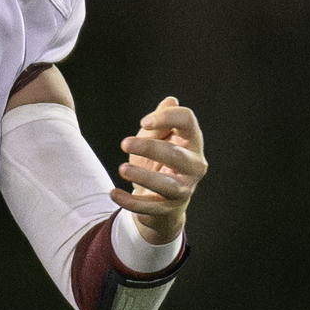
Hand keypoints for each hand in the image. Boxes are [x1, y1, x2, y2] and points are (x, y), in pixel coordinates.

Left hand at [113, 96, 206, 243]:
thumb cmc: (158, 161)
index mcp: (192, 141)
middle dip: (150, 147)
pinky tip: (114, 193)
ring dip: (143, 176)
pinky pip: (149, 207)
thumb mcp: (156, 139)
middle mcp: (195, 165)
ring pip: (167, 185)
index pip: (187, 121)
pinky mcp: (169, 208)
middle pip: (175, 154)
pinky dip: (130, 202)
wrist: (162, 200)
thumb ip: (159, 122)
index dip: (166, 117)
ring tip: (122, 169)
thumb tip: (169, 101)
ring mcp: (184, 189)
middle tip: (124, 143)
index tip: (142, 122)